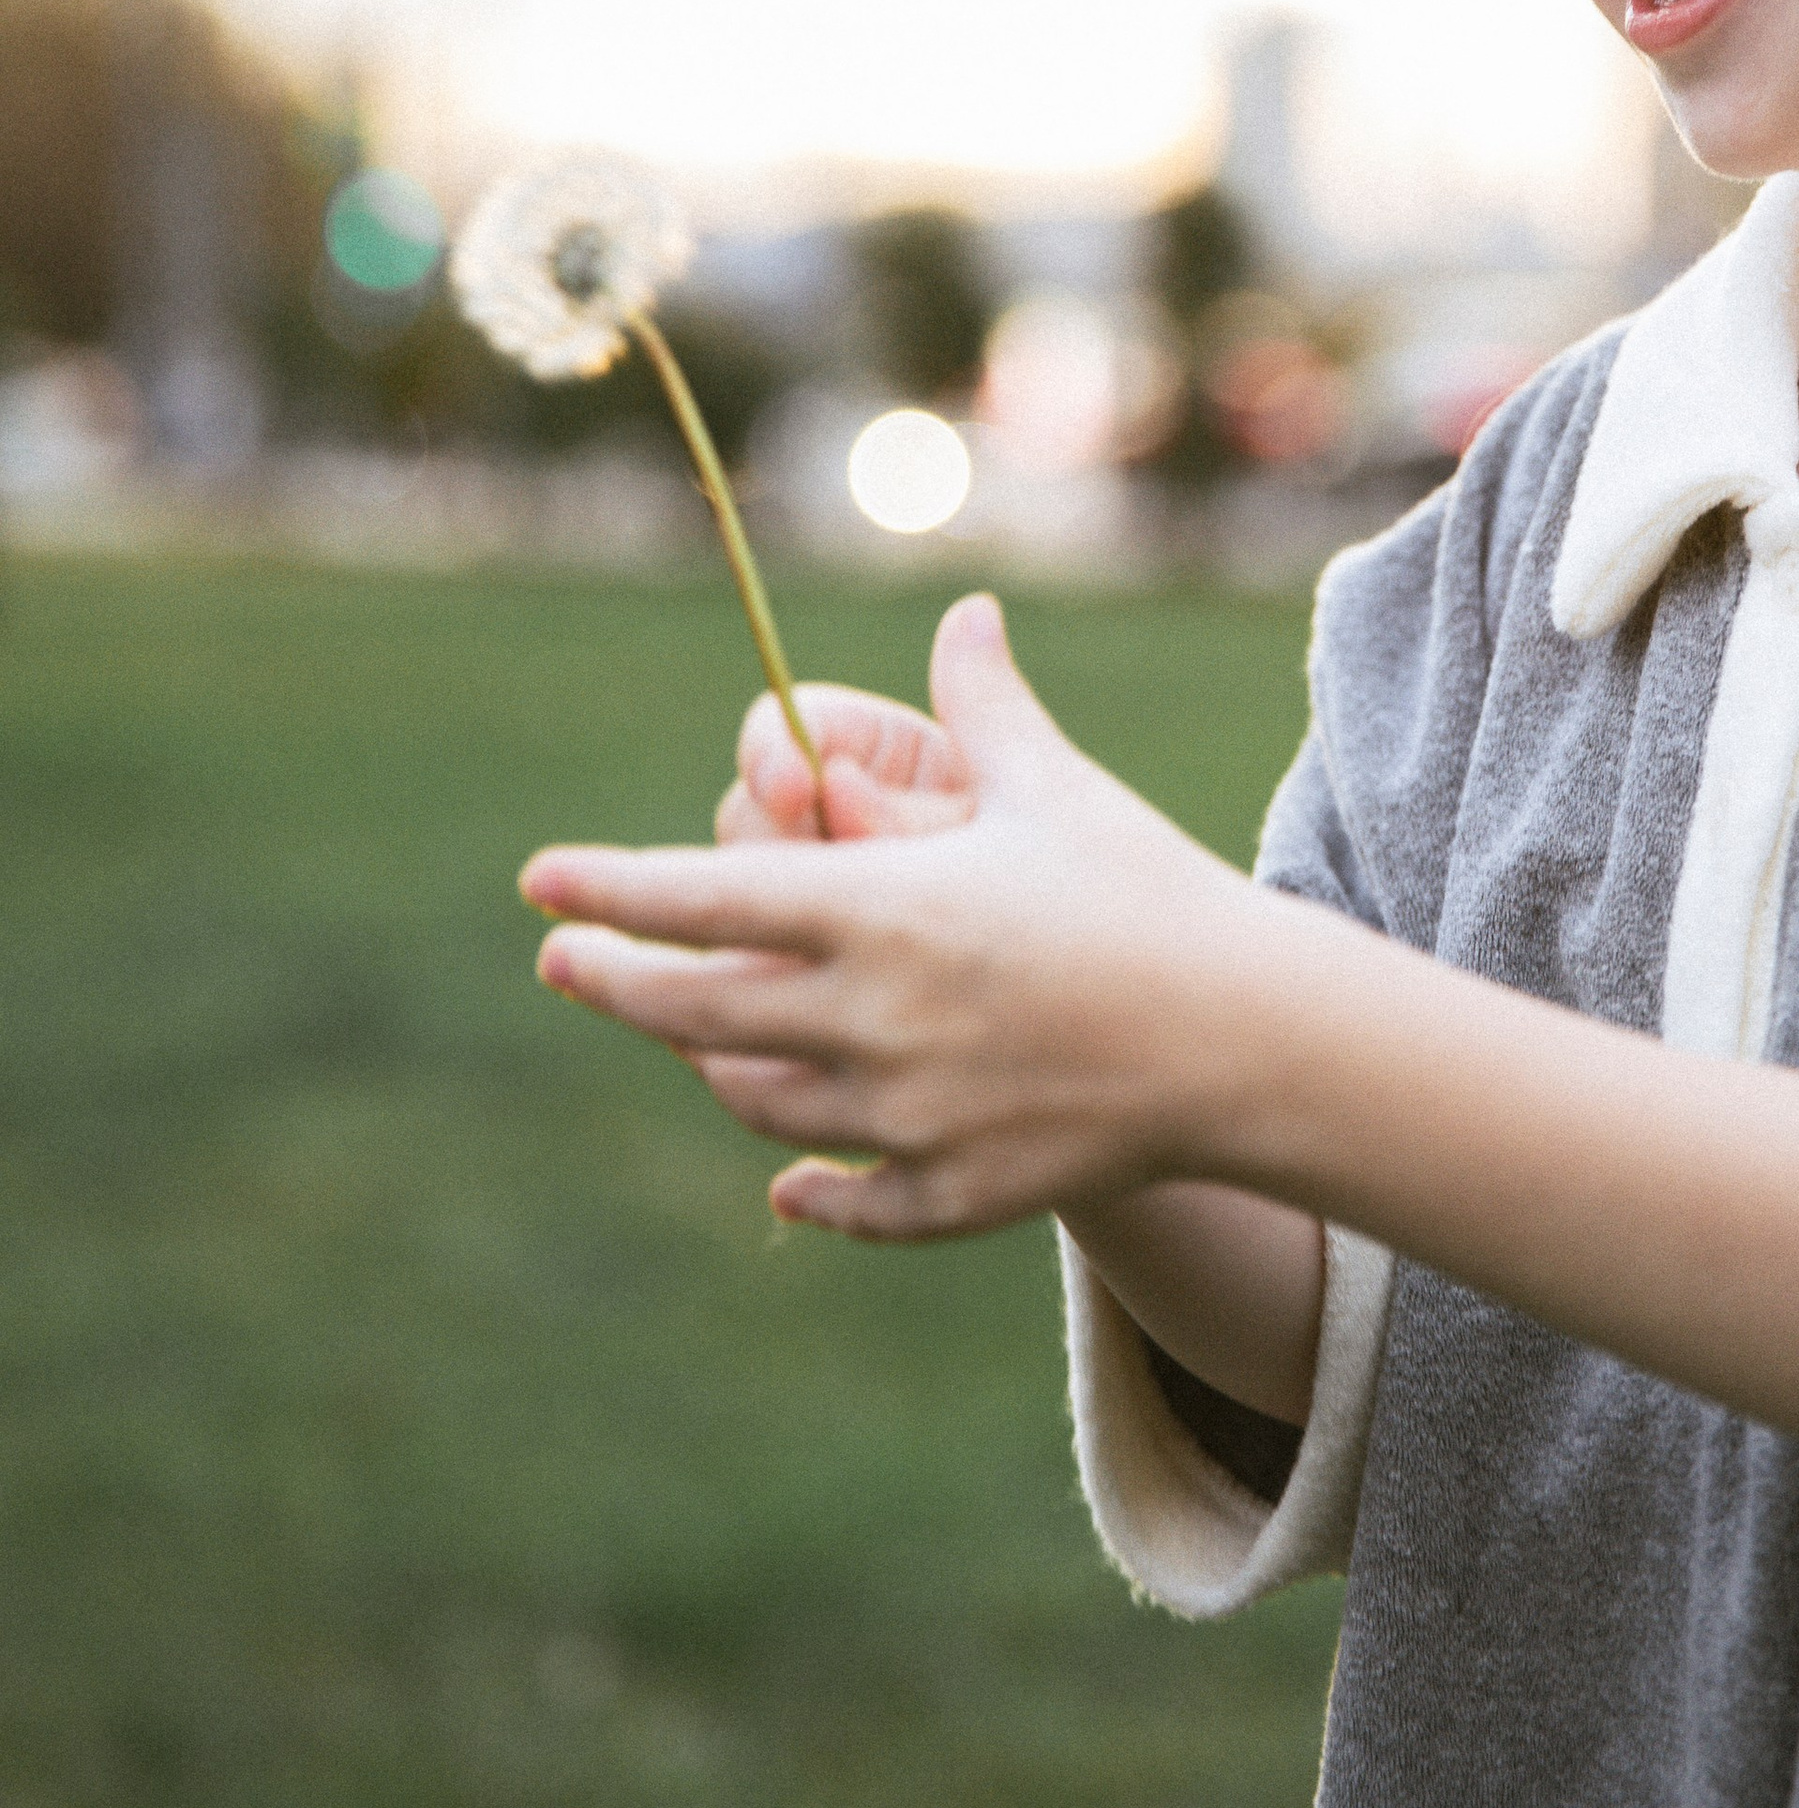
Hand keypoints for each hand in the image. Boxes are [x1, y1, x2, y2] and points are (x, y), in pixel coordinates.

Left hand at [521, 594, 1263, 1241]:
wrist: (1248, 1035)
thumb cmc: (1146, 889)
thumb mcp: (1051, 786)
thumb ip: (982, 704)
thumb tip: (965, 610)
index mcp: (881, 908)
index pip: (703, 896)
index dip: (610, 889)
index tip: (542, 884)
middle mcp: (872, 1018)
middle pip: (694, 1011)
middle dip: (614, 982)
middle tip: (563, 963)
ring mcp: (906, 1114)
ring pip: (758, 1103)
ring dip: (711, 1069)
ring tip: (689, 1041)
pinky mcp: (954, 1190)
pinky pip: (848, 1196)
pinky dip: (808, 1184)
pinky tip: (782, 1174)